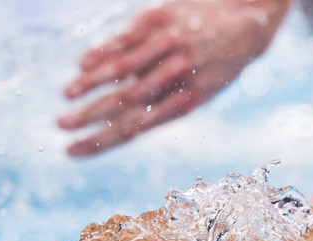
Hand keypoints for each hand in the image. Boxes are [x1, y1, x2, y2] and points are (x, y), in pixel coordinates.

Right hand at [58, 0, 289, 156]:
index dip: (101, 142)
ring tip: (66, 96)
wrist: (252, 16)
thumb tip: (125, 119)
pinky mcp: (160, 18)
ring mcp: (168, 44)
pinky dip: (101, 53)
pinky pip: (124, 38)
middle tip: (60, 127)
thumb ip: (168, 104)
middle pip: (123, 102)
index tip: (72, 152)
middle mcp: (176, 74)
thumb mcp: (204, 90)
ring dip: (89, 85)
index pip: (135, 128)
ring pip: (120, 69)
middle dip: (87, 118)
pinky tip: (82, 65)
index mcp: (187, 100)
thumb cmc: (222, 59)